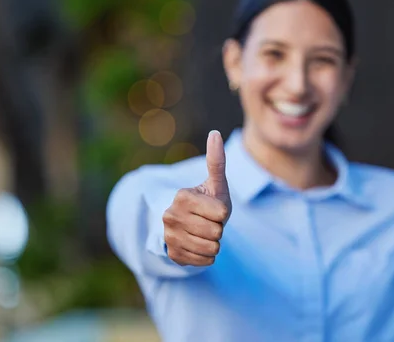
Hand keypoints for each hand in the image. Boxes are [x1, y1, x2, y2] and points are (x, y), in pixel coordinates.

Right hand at [162, 130, 231, 265]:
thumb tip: (215, 133)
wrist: (182, 224)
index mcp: (182, 196)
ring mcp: (170, 237)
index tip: (211, 208)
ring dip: (214, 242)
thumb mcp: (213, 183)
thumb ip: (216, 160)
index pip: (222, 213)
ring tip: (203, 233)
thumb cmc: (204, 201)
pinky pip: (206, 261)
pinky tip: (198, 244)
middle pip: (217, 232)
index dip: (222, 212)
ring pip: (212, 248)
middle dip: (218, 228)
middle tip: (208, 222)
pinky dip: (207, 255)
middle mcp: (171, 217)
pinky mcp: (173, 255)